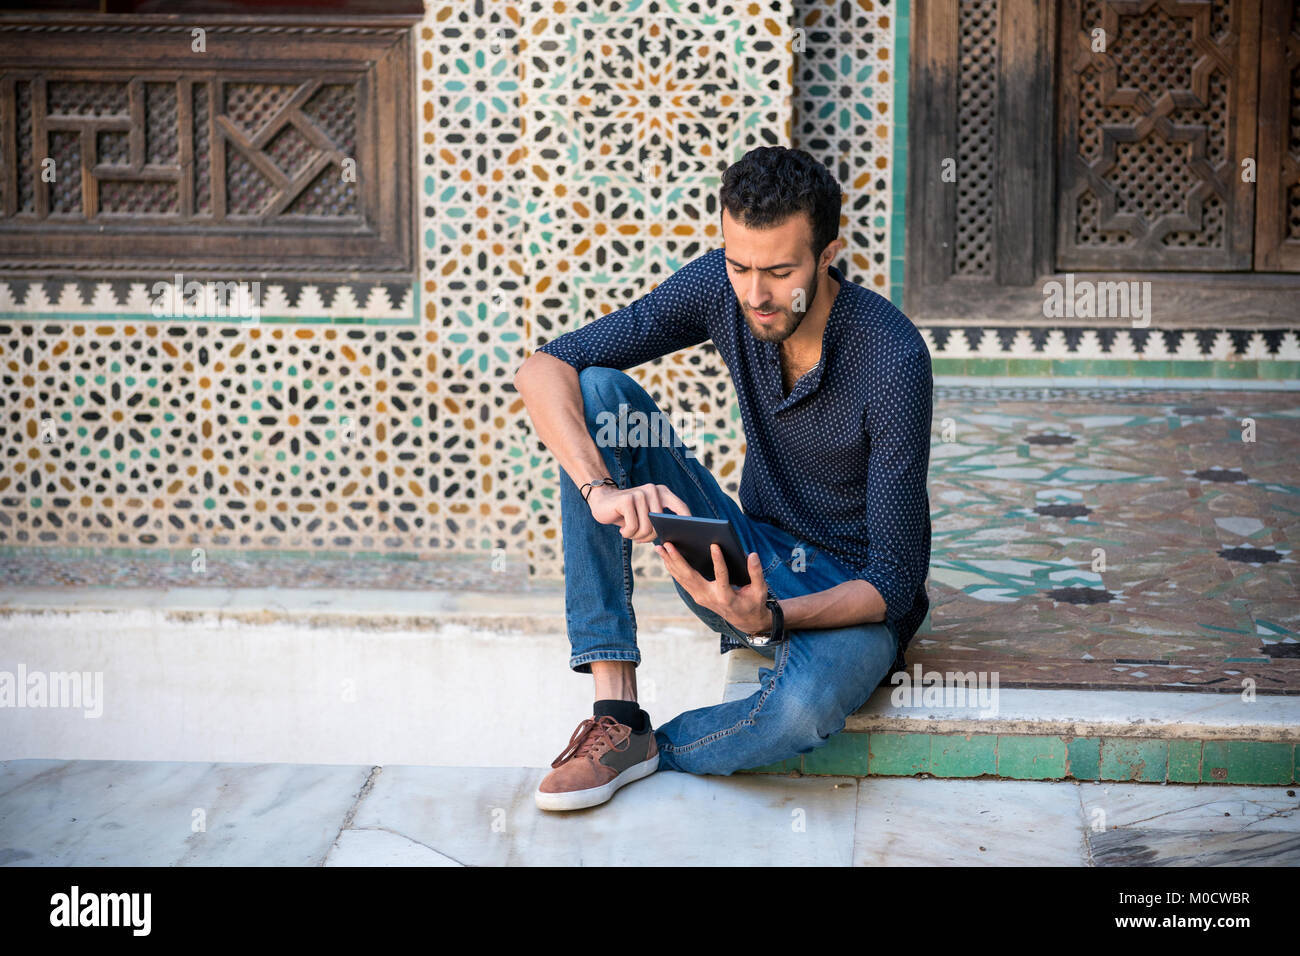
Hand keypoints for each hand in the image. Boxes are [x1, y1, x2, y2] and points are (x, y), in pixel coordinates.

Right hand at [587, 482, 690, 542]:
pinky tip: (622, 530)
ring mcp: (640, 494)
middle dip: (650, 536)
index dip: (687, 522)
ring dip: (636, 536)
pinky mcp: (627, 500)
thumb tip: (676, 537)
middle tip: (638, 537)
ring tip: (629, 531)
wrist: (601, 501)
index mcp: (662, 492)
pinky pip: (633, 527)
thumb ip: (660, 521)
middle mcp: (653, 490)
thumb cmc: (627, 513)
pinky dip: (627, 533)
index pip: (681, 507)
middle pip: (661, 524)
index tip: (689, 535)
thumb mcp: (646, 515)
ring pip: (646, 528)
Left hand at [655, 540, 770, 633]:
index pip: (722, 577)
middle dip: (678, 559)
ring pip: (682, 578)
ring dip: (669, 562)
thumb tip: (752, 555)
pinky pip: (682, 581)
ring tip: (660, 547)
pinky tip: (666, 556)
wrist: (745, 620)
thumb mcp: (760, 589)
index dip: (719, 561)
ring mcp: (701, 598)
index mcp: (726, 596)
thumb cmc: (753, 602)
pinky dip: (673, 568)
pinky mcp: (697, 596)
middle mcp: (710, 598)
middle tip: (667, 543)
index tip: (714, 545)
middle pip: (690, 577)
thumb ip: (756, 572)